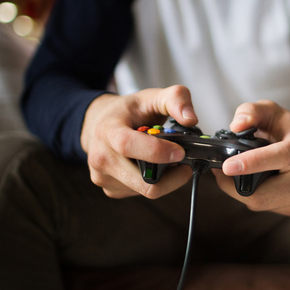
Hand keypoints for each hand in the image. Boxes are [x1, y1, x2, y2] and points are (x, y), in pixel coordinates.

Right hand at [80, 85, 197, 198]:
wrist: (99, 125)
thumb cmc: (126, 112)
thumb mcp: (151, 96)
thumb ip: (176, 99)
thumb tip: (190, 119)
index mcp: (107, 131)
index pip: (128, 145)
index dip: (157, 152)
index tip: (181, 152)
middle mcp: (101, 158)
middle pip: (143, 181)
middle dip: (172, 174)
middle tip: (184, 160)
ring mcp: (104, 177)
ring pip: (146, 190)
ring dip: (165, 179)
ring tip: (168, 160)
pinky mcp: (111, 190)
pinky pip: (142, 193)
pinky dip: (155, 183)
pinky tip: (154, 167)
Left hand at [213, 100, 289, 216]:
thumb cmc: (289, 129)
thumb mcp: (271, 111)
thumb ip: (251, 112)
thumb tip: (236, 126)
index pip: (280, 156)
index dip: (252, 163)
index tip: (228, 166)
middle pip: (264, 193)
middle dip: (234, 186)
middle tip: (220, 173)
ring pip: (262, 203)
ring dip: (244, 192)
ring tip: (242, 175)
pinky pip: (268, 208)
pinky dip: (257, 197)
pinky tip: (260, 183)